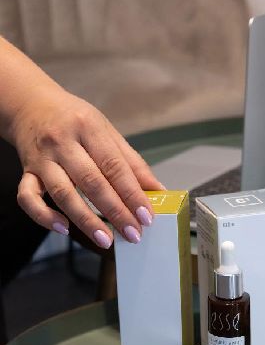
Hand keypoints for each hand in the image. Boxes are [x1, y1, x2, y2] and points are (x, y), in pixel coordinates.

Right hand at [12, 87, 164, 248]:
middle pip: (91, 182)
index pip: (114, 165)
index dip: (132, 193)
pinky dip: (44, 216)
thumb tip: (158, 190)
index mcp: (88, 127)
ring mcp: (42, 158)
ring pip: (63, 194)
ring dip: (86, 221)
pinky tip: (64, 229)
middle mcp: (62, 142)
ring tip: (106, 240)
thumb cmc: (75, 120)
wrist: (31, 104)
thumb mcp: (106, 131)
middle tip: (133, 234)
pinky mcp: (26, 172)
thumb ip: (131, 161)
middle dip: (115, 211)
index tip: (147, 217)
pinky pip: (28, 198)